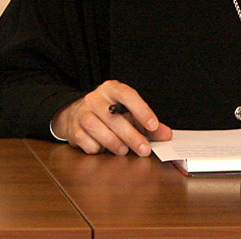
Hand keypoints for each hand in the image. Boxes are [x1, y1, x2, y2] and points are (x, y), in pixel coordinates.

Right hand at [50, 80, 171, 156]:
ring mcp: (82, 112)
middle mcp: (95, 98)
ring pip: (96, 127)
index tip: (153, 126)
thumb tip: (166, 134)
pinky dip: (96, 147)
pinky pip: (85, 140)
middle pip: (113, 116)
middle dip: (131, 136)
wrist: (78, 115)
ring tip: (123, 150)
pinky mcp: (73, 128)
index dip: (141, 109)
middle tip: (144, 149)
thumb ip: (149, 125)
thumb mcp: (130, 115)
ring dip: (113, 142)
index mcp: (111, 89)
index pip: (127, 94)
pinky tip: (103, 148)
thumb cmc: (109, 115)